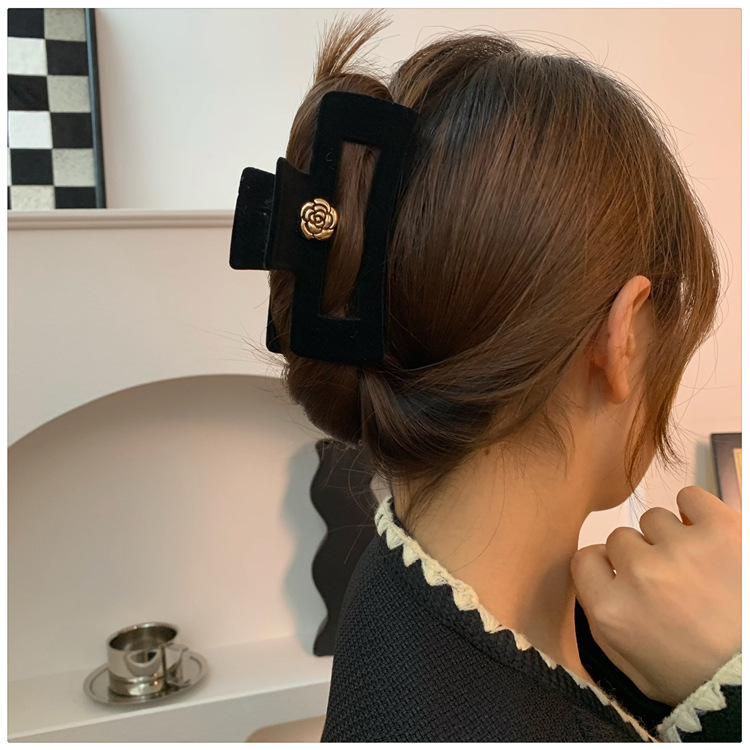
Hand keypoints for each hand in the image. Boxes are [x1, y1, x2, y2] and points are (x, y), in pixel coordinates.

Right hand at [571, 486, 740, 706]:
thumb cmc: (699, 680)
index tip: (626, 578)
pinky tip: (707, 535)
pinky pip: (690, 496)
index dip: (607, 567)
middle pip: (621, 539)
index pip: (586, 559)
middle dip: (641, 557)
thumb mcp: (634, 670)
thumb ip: (601, 623)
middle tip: (671, 583)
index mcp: (612, 610)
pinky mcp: (721, 529)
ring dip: (670, 539)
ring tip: (698, 566)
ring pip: (654, 519)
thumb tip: (595, 575)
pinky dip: (695, 511)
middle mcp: (640, 573)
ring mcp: (681, 548)